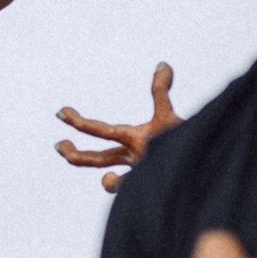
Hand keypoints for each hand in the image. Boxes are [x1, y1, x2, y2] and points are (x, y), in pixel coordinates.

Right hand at [57, 63, 180, 186]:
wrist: (197, 163)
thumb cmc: (183, 143)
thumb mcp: (167, 116)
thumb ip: (161, 91)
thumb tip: (164, 64)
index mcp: (130, 141)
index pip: (100, 131)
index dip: (79, 122)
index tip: (61, 112)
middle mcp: (131, 159)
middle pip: (97, 159)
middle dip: (75, 154)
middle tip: (59, 145)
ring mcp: (141, 175)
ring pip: (114, 183)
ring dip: (109, 183)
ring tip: (109, 179)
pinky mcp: (153, 186)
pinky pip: (137, 192)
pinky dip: (128, 190)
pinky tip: (133, 183)